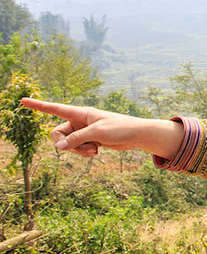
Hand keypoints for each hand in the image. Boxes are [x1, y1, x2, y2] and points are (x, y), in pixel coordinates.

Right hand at [20, 98, 182, 158]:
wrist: (136, 135)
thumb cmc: (120, 128)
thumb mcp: (97, 133)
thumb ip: (77, 139)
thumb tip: (59, 147)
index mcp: (79, 112)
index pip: (54, 108)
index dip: (38, 106)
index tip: (23, 101)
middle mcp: (78, 121)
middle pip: (56, 134)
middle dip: (65, 144)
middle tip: (80, 148)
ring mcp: (82, 131)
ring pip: (66, 144)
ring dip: (77, 150)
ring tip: (94, 150)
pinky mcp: (88, 140)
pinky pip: (76, 149)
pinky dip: (84, 153)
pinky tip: (97, 151)